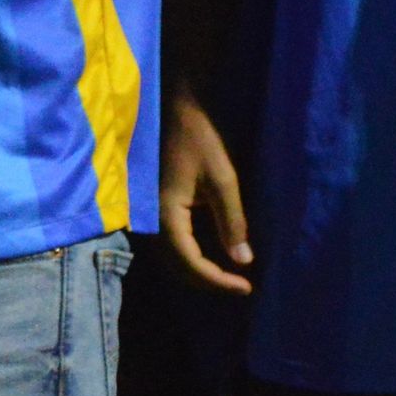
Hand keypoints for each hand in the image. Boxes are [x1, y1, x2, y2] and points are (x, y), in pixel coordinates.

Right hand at [159, 91, 254, 294]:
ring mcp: (148, 213)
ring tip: (227, 275)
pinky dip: (189, 255)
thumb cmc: (199, 140)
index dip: (217, 280)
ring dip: (197, 270)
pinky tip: (209, 253)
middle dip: (208, 280)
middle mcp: (151, 219)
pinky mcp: (152, 206)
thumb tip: (242, 261)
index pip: (190, 262)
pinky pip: (168, 242)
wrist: (173, 108)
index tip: (247, 287)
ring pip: (170, 256)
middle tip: (240, 286)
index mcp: (167, 215)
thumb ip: (232, 222)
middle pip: (176, 266)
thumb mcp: (223, 180)